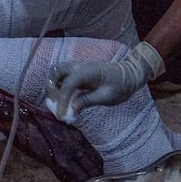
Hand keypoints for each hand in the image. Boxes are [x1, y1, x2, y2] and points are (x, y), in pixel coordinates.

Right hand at [12, 104, 103, 181]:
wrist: (18, 119)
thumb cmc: (30, 129)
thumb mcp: (51, 141)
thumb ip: (61, 158)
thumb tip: (66, 179)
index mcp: (78, 138)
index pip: (97, 160)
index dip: (97, 178)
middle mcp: (78, 144)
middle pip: (97, 171)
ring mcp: (71, 152)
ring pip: (89, 178)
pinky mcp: (60, 160)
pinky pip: (76, 181)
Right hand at [46, 41, 164, 120]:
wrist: (129, 75)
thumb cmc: (121, 86)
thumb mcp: (107, 97)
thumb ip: (88, 101)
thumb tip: (71, 109)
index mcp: (88, 70)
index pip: (68, 83)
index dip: (62, 100)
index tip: (61, 115)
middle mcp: (79, 66)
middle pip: (55, 71)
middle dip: (51, 89)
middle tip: (55, 106)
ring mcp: (78, 68)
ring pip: (56, 72)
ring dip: (53, 87)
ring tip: (57, 103)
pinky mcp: (78, 73)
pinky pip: (62, 77)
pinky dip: (59, 87)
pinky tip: (64, 101)